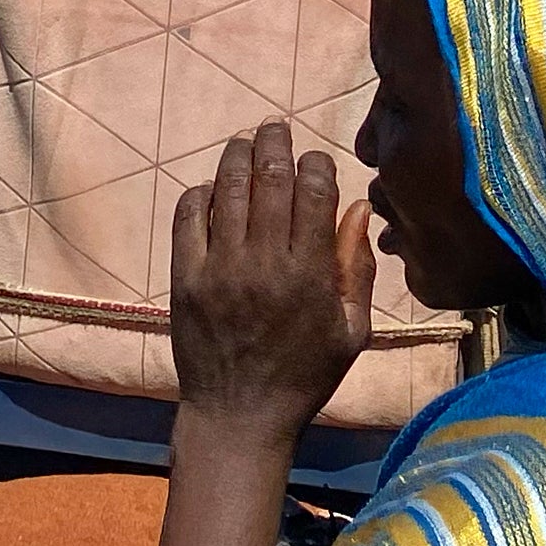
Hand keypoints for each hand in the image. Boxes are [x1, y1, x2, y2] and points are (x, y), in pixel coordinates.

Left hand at [171, 120, 375, 440]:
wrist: (239, 417)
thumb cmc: (304, 376)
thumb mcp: (351, 330)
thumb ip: (358, 267)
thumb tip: (360, 205)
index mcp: (310, 273)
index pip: (315, 190)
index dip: (317, 163)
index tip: (316, 161)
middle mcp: (265, 262)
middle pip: (269, 177)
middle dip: (275, 143)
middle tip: (275, 128)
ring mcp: (220, 268)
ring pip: (228, 188)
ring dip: (238, 156)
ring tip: (245, 142)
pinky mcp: (186, 278)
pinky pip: (188, 217)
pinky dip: (200, 193)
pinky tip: (213, 188)